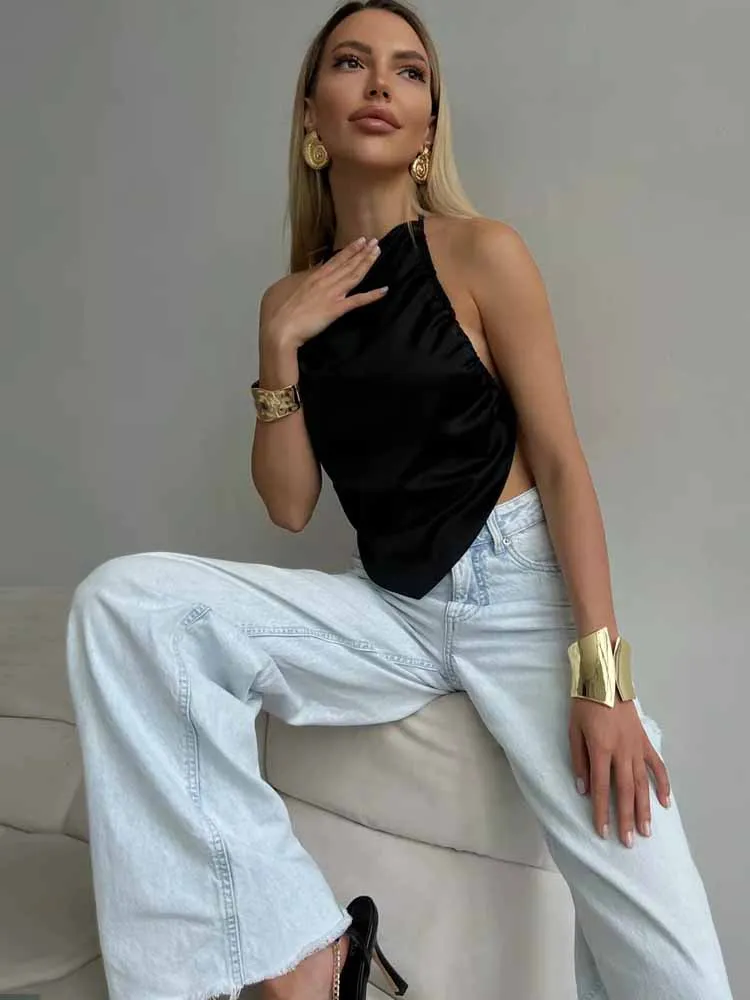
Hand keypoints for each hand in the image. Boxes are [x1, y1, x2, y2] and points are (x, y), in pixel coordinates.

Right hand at [262, 236, 387, 348]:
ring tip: (377, 252)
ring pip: (354, 275)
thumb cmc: (279, 312)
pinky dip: (372, 295)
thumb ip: (301, 280)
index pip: (335, 260)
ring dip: (367, 262)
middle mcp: (325, 281)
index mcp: (313, 276)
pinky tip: (384, 290)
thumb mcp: (287, 289)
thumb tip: (309, 274)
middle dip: (362, 251)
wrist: (281, 328)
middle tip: (374, 241)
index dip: (349, 251)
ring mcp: (332, 294)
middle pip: (347, 264)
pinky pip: (358, 300)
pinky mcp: (336, 309)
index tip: (359, 241)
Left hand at [569, 695, 670, 845]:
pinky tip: (665, 802)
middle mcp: (621, 751)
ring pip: (642, 783)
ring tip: (646, 831)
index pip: (601, 787)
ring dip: (644, 808)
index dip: (601, 811)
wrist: (605, 677)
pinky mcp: (645, 740)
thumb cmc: (584, 702)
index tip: (602, 831)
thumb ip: (579, 760)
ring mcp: (636, 746)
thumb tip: (583, 788)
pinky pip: (657, 765)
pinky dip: (663, 784)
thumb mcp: (573, 729)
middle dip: (626, 818)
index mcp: (601, 748)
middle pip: (625, 791)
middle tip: (628, 842)